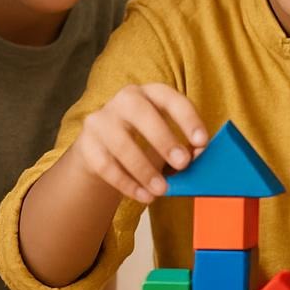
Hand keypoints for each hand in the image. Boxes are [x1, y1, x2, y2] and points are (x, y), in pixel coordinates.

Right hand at [70, 84, 207, 203]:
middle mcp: (124, 100)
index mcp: (151, 94)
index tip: (202, 142)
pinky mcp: (86, 145)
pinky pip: (105, 165)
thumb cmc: (144, 143)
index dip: (187, 118)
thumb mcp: (167, 141)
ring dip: (144, 169)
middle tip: (183, 164)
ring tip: (161, 190)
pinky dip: (126, 183)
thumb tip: (197, 157)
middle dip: (163, 138)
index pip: (170, 98)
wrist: (104, 153)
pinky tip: (143, 196)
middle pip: (140, 112)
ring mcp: (101, 121)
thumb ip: (184, 148)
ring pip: (120, 142)